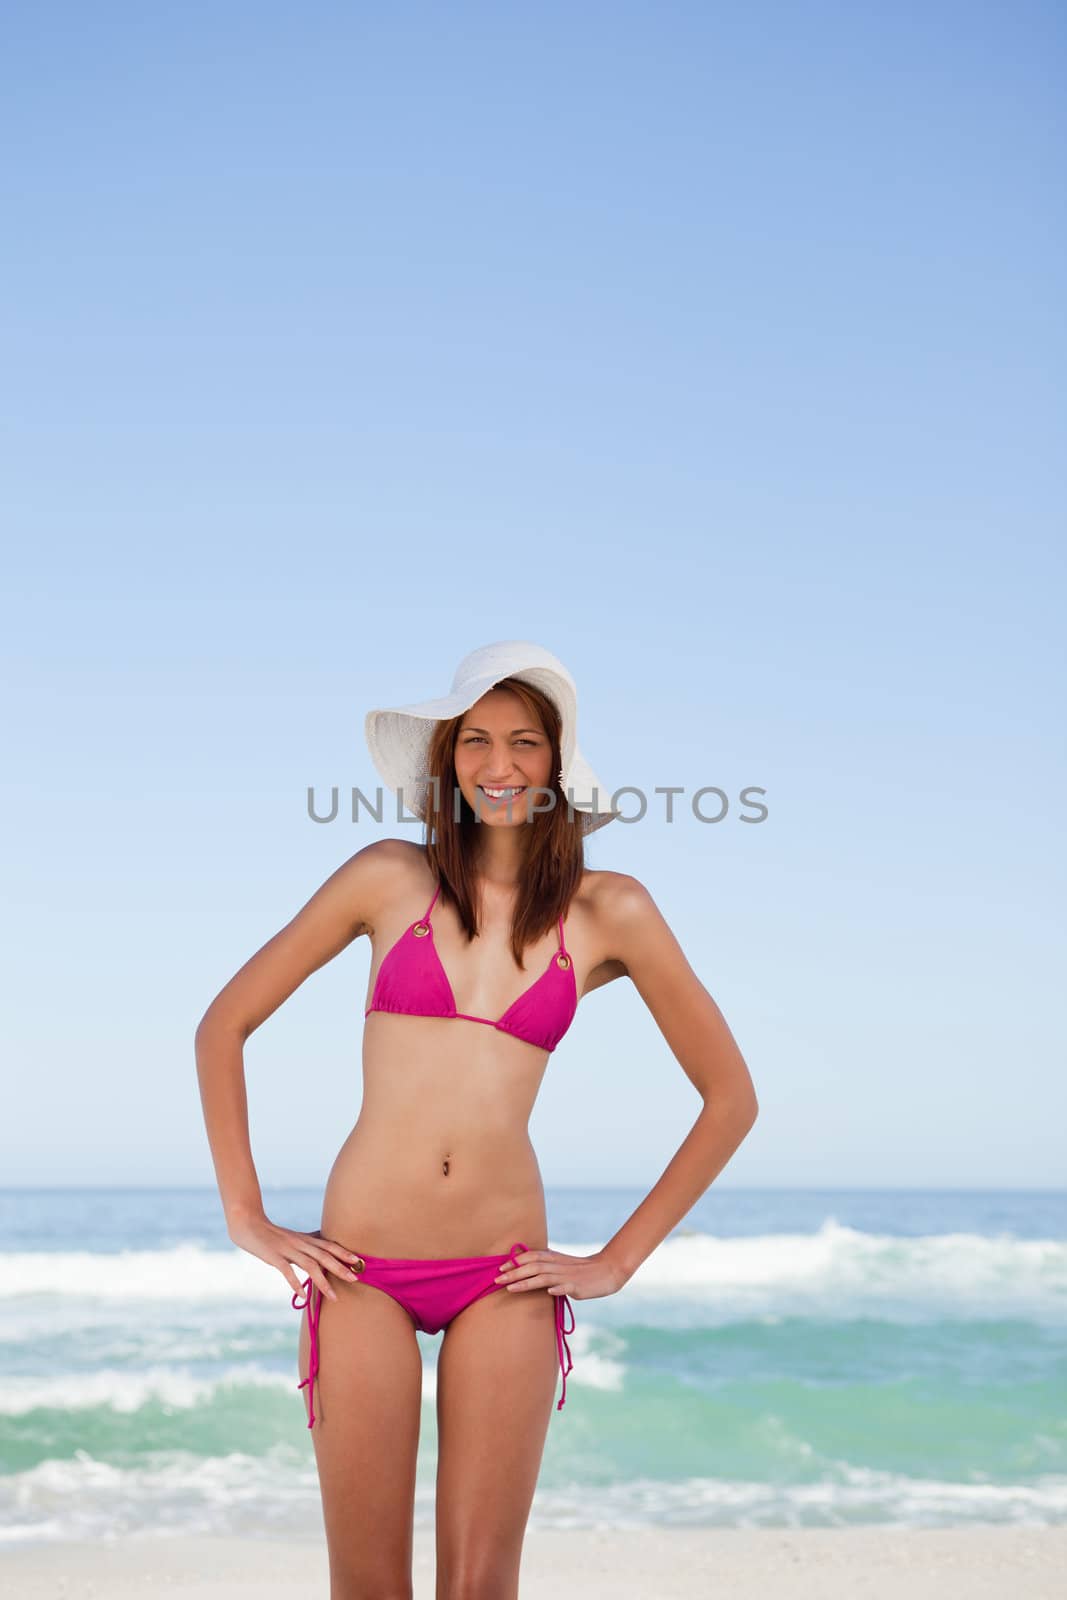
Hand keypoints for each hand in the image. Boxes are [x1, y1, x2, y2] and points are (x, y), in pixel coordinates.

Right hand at [227, 1212, 363, 1302]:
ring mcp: (287, 1250)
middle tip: (355, 1279)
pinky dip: (295, 1284)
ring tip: (334, 1296)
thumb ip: (307, 1242)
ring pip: (310, 1265)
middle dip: (340, 1268)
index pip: (329, 1246)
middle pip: (324, 1256)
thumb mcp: (293, 1237)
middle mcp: (300, 1243)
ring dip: (323, 1281)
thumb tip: (323, 1243)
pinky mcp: (274, 1257)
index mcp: (305, 1239)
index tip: (359, 1261)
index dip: (344, 1253)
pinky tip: (302, 1295)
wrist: (249, 1224)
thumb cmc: (272, 1234)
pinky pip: (287, 1271)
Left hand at [493, 1246, 626, 1300]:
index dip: (515, 1261)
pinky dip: (557, 1288)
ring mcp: (567, 1276)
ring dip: (526, 1282)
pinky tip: (549, 1292)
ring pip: (544, 1277)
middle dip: (513, 1273)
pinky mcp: (577, 1286)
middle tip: (496, 1280)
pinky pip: (566, 1287)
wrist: (606, 1271)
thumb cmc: (580, 1270)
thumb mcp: (561, 1265)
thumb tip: (526, 1268)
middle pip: (532, 1267)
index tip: (500, 1268)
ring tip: (511, 1288)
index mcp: (553, 1258)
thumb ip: (545, 1265)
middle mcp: (557, 1265)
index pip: (530, 1257)